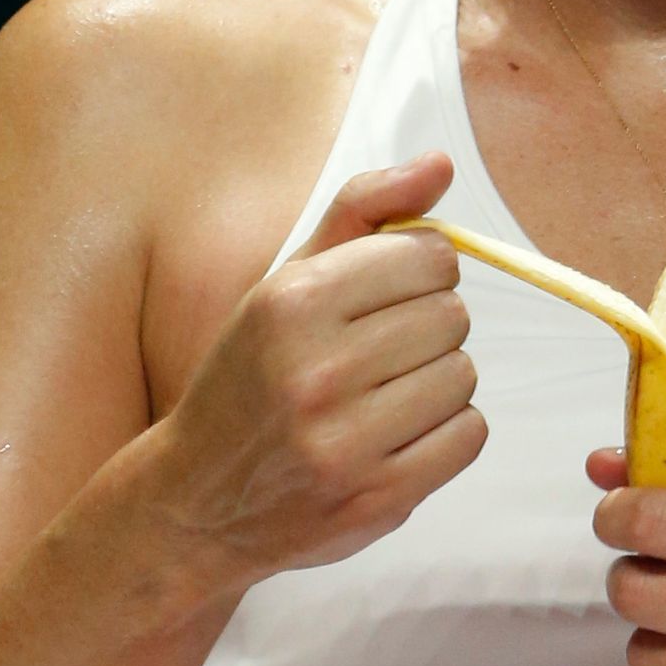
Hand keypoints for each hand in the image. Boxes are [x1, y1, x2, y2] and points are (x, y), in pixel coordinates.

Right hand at [148, 154, 486, 591]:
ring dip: (438, 380)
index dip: (420, 272)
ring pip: (464, 374)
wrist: (195, 503)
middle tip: (378, 353)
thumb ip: (366, 211)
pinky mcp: (376, 499)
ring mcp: (344, 442)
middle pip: (452, 315)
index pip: (430, 256)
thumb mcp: (289, 281)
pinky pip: (469, 435)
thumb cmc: (254, 375)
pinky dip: (448, 431)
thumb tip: (442, 162)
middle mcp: (315, 370)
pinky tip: (398, 433)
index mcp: (292, 300)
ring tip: (384, 395)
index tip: (387, 295)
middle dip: (426, 326)